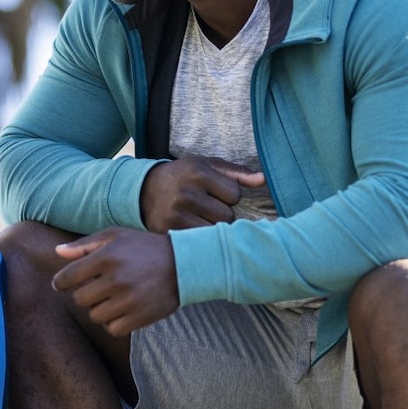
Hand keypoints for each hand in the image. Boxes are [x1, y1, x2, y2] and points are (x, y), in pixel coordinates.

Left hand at [52, 227, 179, 335]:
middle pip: (80, 299)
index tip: (63, 284)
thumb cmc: (145, 247)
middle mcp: (116, 279)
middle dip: (86, 294)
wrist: (184, 264)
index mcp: (107, 257)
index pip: (68, 277)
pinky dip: (114, 323)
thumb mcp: (116, 236)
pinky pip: (112, 329)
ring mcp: (129, 300)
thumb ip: (85, 245)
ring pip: (95, 316)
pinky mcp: (140, 317)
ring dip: (100, 309)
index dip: (61, 282)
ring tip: (113, 298)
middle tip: (99, 287)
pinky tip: (122, 311)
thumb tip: (57, 252)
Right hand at [139, 155, 264, 231]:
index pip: (235, 195)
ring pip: (215, 232)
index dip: (228, 196)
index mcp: (198, 172)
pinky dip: (199, 238)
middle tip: (205, 207)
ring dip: (212, 228)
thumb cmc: (183, 177)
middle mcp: (186, 193)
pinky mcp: (169, 232)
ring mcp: (176, 214)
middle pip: (227, 217)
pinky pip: (199, 242)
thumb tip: (263, 180)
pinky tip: (191, 227)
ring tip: (198, 217)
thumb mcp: (206, 166)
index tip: (215, 193)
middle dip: (221, 214)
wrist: (144, 190)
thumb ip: (236, 173)